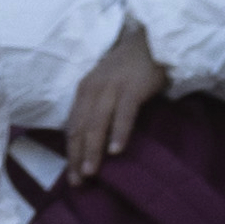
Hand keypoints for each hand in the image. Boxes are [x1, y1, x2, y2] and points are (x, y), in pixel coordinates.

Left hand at [62, 19, 171, 176]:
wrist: (153, 41)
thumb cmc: (130, 68)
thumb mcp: (106, 86)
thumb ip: (98, 107)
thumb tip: (91, 140)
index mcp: (84, 90)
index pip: (73, 127)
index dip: (71, 152)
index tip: (71, 175)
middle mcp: (93, 89)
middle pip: (80, 128)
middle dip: (77, 157)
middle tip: (78, 182)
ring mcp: (112, 88)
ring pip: (97, 124)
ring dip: (92, 150)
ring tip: (91, 172)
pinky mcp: (132, 88)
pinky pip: (123, 114)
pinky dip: (118, 133)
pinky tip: (116, 151)